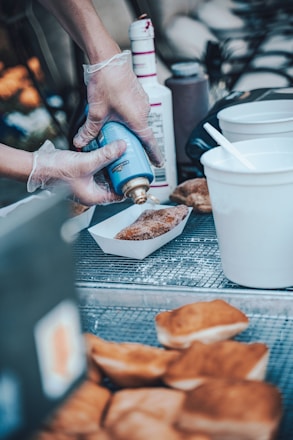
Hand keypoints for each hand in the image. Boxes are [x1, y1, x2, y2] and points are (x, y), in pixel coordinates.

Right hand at [27, 140, 126, 204]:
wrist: (38, 165)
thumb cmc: (56, 171)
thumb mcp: (86, 162)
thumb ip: (106, 154)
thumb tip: (121, 148)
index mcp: (93, 197)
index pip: (119, 195)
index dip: (128, 185)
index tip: (136, 175)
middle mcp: (91, 193)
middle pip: (113, 185)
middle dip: (121, 173)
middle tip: (130, 162)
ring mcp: (86, 185)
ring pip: (105, 177)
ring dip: (112, 167)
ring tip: (121, 155)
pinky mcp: (82, 176)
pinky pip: (97, 171)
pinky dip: (103, 163)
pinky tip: (106, 153)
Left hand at [73, 51, 163, 167]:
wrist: (107, 59)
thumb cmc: (106, 82)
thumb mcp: (96, 111)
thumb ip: (89, 130)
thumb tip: (81, 141)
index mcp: (138, 119)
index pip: (150, 143)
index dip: (154, 155)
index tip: (157, 163)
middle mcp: (144, 111)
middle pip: (141, 133)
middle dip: (132, 141)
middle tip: (123, 148)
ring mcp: (142, 102)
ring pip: (137, 121)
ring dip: (128, 128)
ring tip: (113, 129)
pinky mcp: (137, 95)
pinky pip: (135, 111)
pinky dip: (127, 117)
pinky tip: (114, 115)